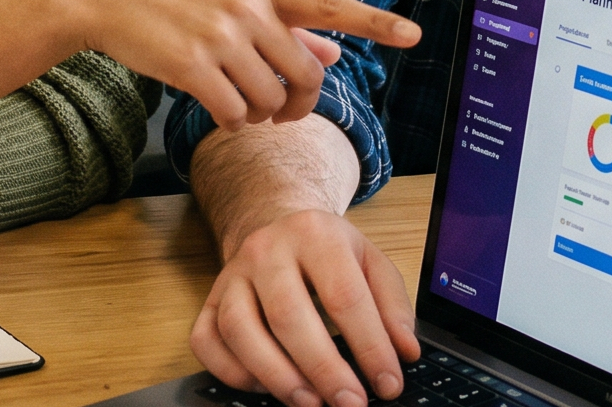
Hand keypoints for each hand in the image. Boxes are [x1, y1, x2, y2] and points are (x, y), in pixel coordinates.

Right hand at [57, 0, 419, 130]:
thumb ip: (287, 26)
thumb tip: (338, 54)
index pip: (330, 6)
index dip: (375, 23)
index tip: (415, 34)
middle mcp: (247, 8)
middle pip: (305, 75)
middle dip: (297, 103)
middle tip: (280, 111)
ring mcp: (219, 35)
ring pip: (269, 100)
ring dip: (257, 114)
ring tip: (236, 101)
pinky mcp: (190, 64)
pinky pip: (233, 113)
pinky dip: (230, 121)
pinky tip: (216, 108)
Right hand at [192, 209, 417, 406]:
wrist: (275, 222)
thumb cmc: (327, 250)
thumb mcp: (370, 260)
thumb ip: (393, 304)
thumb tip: (405, 352)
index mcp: (315, 234)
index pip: (344, 296)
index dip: (369, 346)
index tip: (388, 383)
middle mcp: (267, 250)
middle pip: (288, 315)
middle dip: (323, 369)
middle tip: (350, 403)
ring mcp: (232, 275)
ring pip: (239, 329)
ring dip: (277, 375)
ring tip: (310, 403)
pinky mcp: (208, 299)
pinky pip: (206, 340)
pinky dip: (233, 372)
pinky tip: (265, 386)